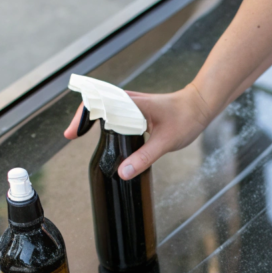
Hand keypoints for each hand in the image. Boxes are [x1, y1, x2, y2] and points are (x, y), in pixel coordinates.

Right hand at [63, 82, 212, 178]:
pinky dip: (103, 120)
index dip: (82, 116)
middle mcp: (129, 100)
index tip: (73, 132)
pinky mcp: (136, 109)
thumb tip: (122, 172)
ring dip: (91, 118)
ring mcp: (132, 103)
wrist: (200, 106)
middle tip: (71, 136)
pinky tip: (100, 133)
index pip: (98, 102)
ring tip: (78, 134)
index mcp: (133, 103)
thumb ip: (144, 158)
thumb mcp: (165, 142)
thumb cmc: (186, 118)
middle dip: (81, 117)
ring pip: (104, 106)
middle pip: (96, 102)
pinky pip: (114, 111)